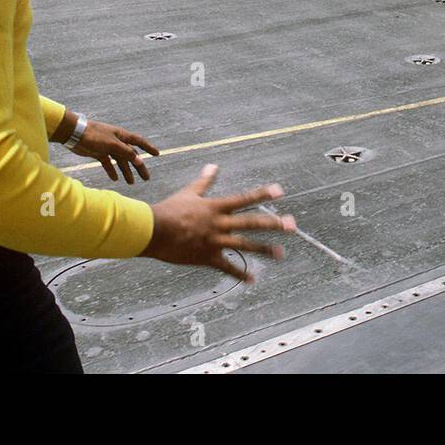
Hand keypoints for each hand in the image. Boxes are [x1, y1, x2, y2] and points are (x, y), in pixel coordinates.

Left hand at [71, 119, 159, 182]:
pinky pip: (108, 163)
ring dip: (126, 171)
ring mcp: (107, 147)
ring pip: (120, 161)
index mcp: (122, 136)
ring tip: (130, 182)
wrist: (74, 134)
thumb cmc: (94, 135)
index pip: (139, 142)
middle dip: (139, 166)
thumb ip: (126, 153)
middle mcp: (116, 141)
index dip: (148, 148)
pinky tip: (114, 178)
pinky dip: (112, 170)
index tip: (157, 154)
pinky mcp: (98, 153)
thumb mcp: (112, 144)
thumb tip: (139, 161)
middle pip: (131, 155)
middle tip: (146, 178)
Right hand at [142, 164, 295, 282]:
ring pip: (245, 246)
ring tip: (281, 254)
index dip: (263, 194)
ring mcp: (215, 241)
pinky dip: (240, 274)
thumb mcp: (189, 193)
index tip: (280, 191)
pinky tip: (253, 279)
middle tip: (292, 226)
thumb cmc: (169, 210)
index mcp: (216, 207)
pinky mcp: (207, 257)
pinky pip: (227, 267)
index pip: (244, 198)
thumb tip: (213, 166)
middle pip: (251, 223)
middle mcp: (220, 223)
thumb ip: (204, 181)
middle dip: (273, 224)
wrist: (152, 230)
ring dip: (265, 249)